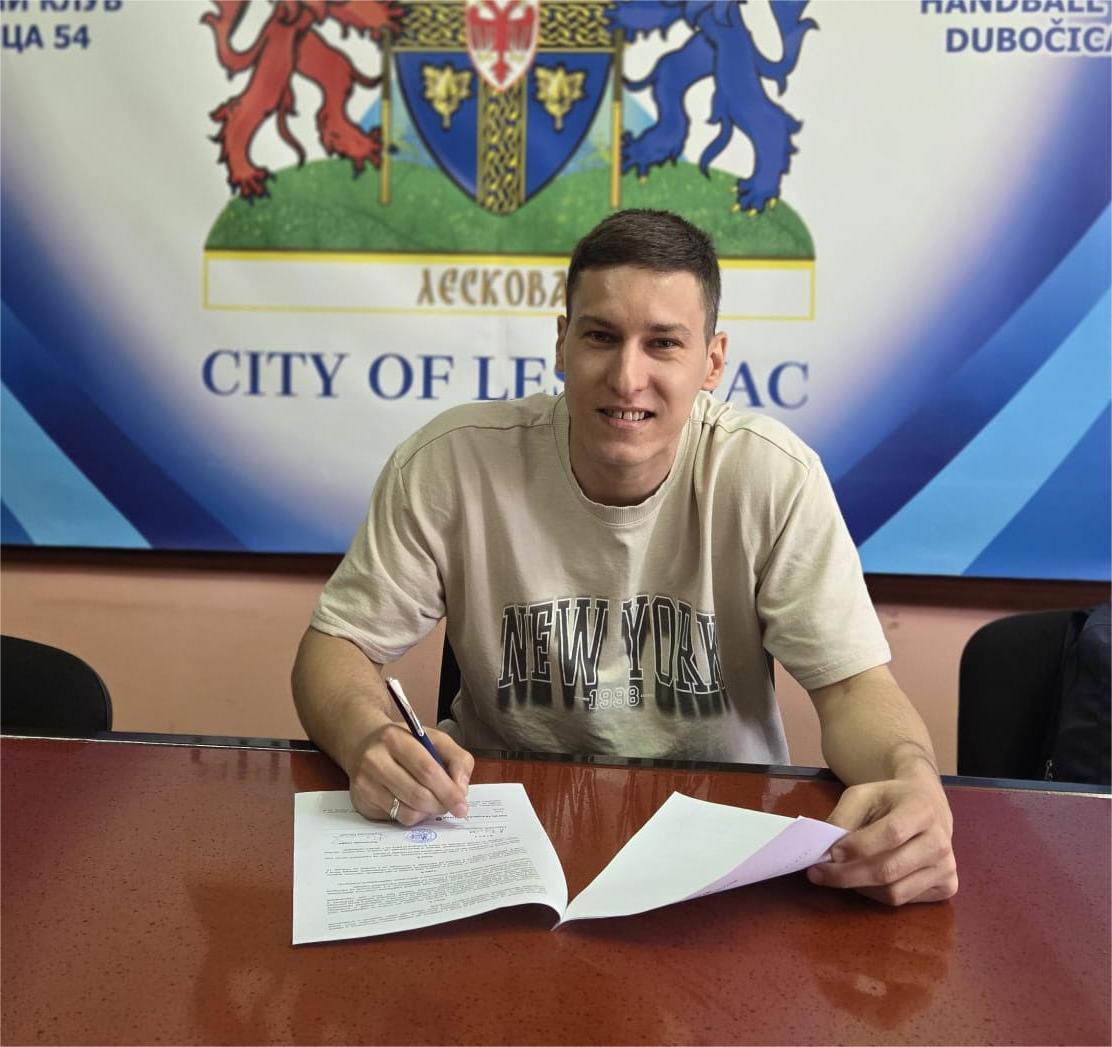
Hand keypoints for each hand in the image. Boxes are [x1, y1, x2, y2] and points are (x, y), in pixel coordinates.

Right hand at [345, 721, 473, 826]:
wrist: (362, 745)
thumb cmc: (404, 743)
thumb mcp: (433, 739)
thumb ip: (456, 758)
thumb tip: (461, 789)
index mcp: (395, 739)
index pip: (427, 770)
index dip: (449, 791)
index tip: (462, 804)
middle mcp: (375, 761)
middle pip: (418, 795)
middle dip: (441, 805)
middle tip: (453, 807)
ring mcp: (365, 784)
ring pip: (407, 812)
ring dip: (428, 812)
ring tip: (434, 802)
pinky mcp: (362, 802)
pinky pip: (396, 818)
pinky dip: (413, 815)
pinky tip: (414, 803)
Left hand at [806, 772, 957, 905]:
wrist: (927, 803)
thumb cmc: (890, 798)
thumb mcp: (863, 794)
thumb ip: (844, 816)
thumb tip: (826, 849)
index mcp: (922, 810)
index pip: (891, 834)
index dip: (860, 846)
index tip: (831, 853)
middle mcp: (940, 841)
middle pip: (889, 870)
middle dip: (848, 875)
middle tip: (817, 874)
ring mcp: (947, 867)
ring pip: (895, 892)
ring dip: (859, 887)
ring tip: (837, 876)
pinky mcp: (947, 886)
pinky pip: (903, 900)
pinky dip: (876, 894)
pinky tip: (862, 880)